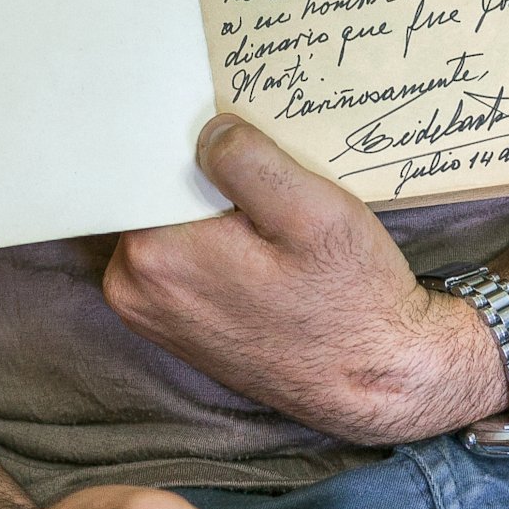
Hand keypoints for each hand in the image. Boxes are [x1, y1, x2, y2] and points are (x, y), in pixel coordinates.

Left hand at [101, 116, 506, 443]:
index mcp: (154, 254)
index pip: (146, 164)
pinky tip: (264, 251)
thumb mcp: (312, 210)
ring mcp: (150, 313)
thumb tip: (207, 131)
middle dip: (204, 177)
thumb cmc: (348, 297)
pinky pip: (183, 259)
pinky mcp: (174, 327)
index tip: (236, 139)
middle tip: (267, 183)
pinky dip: (217, 243)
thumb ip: (247, 160)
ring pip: (171, 225)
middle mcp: (133, 287)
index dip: (192, 142)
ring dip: (214, 212)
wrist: (375, 377)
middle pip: (156, 194)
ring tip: (270, 222)